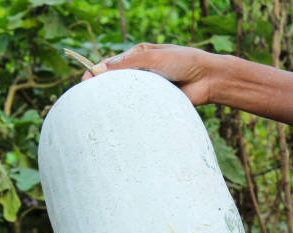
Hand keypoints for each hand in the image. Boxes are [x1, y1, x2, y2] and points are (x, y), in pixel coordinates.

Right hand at [82, 43, 219, 105]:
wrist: (208, 78)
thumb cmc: (183, 61)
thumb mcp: (152, 59)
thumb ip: (126, 65)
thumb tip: (97, 71)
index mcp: (139, 56)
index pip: (111, 64)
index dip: (96, 72)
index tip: (84, 81)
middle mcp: (142, 72)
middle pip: (116, 82)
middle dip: (103, 90)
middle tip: (88, 100)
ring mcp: (148, 88)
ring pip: (127, 96)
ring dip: (117, 101)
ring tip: (102, 109)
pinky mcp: (156, 103)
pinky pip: (139, 107)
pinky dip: (131, 110)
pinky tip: (123, 116)